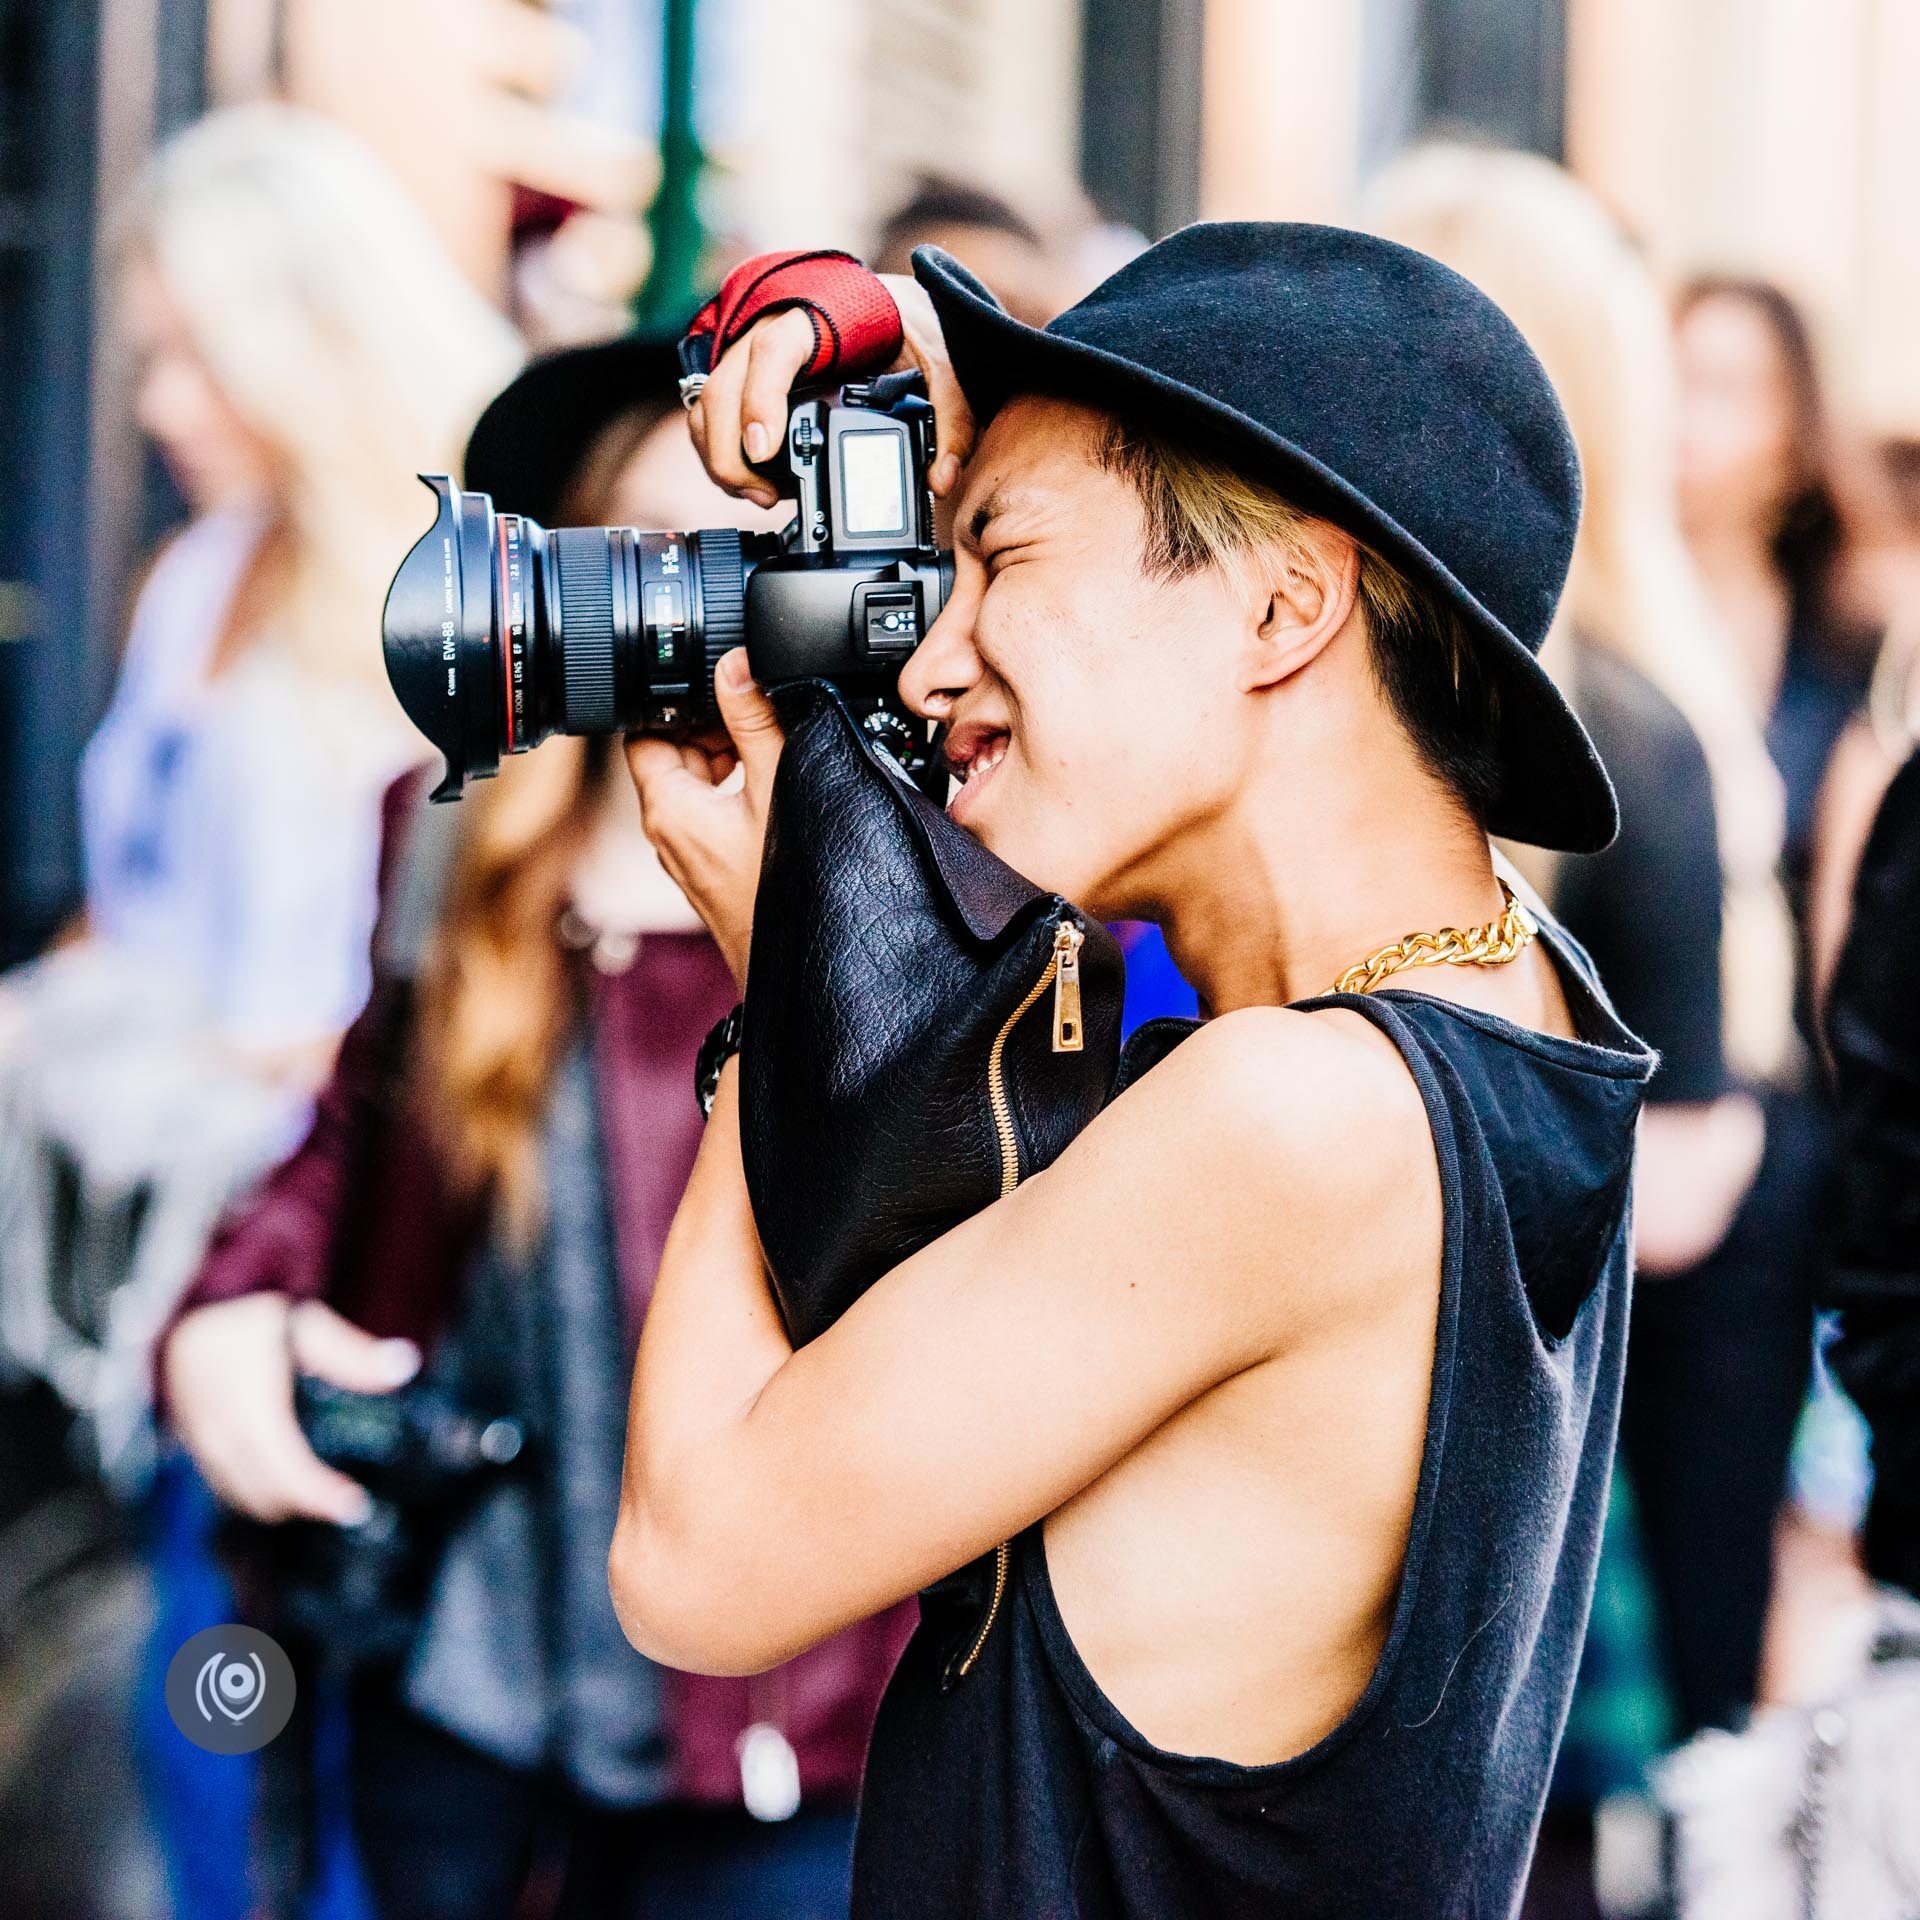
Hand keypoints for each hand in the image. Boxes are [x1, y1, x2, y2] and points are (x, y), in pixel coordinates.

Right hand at [162, 1294, 419, 1524]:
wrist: (186, 1317)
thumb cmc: (249, 1319)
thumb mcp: (308, 1325)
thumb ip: (353, 1354)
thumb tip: (404, 1365)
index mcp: (251, 1407)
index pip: (286, 1469)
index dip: (320, 1495)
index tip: (355, 1505)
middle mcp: (221, 1435)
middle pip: (265, 1494)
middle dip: (307, 1505)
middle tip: (348, 1502)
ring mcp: (202, 1446)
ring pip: (243, 1497)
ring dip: (283, 1502)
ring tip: (325, 1494)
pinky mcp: (196, 1449)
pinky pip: (226, 1486)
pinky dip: (259, 1492)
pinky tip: (289, 1481)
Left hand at [626, 650, 783, 990]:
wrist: (792, 964)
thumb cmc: (779, 888)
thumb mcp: (774, 784)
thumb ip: (754, 719)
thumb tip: (736, 665)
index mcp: (665, 805)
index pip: (645, 729)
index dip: (678, 701)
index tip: (719, 688)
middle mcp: (666, 831)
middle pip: (672, 753)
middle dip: (712, 729)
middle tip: (759, 721)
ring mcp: (687, 853)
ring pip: (696, 784)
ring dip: (728, 762)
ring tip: (773, 757)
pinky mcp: (710, 869)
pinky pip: (712, 814)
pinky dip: (736, 794)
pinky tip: (775, 795)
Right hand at [689, 273, 975, 507]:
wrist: (888, 302)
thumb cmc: (906, 323)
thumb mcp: (943, 361)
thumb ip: (951, 417)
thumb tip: (941, 478)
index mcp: (814, 317)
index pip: (772, 352)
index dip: (759, 400)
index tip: (763, 450)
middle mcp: (769, 329)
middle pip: (723, 388)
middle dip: (730, 452)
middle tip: (763, 497)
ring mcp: (748, 352)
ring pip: (708, 404)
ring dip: (720, 458)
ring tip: (759, 498)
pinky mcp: (743, 376)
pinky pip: (711, 413)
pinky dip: (718, 451)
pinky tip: (750, 482)